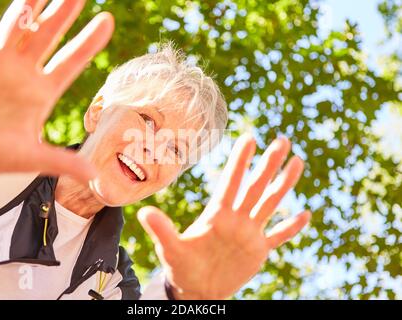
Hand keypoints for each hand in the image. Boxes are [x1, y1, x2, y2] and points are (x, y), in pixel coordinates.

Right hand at [0, 0, 113, 183]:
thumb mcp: (28, 159)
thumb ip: (60, 162)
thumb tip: (93, 175)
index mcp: (41, 93)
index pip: (71, 62)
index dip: (89, 42)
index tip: (107, 20)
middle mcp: (21, 72)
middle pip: (48, 35)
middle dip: (64, 12)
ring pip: (15, 25)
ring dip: (29, 4)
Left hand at [138, 134, 310, 299]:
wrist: (197, 288)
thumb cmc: (181, 267)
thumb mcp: (171, 248)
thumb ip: (162, 230)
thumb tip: (143, 212)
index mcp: (217, 214)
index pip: (231, 182)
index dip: (240, 161)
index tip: (249, 138)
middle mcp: (236, 218)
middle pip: (255, 186)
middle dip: (269, 164)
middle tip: (283, 140)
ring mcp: (249, 233)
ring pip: (270, 203)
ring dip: (284, 184)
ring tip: (298, 162)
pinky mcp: (258, 251)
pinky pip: (278, 236)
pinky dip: (291, 227)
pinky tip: (306, 214)